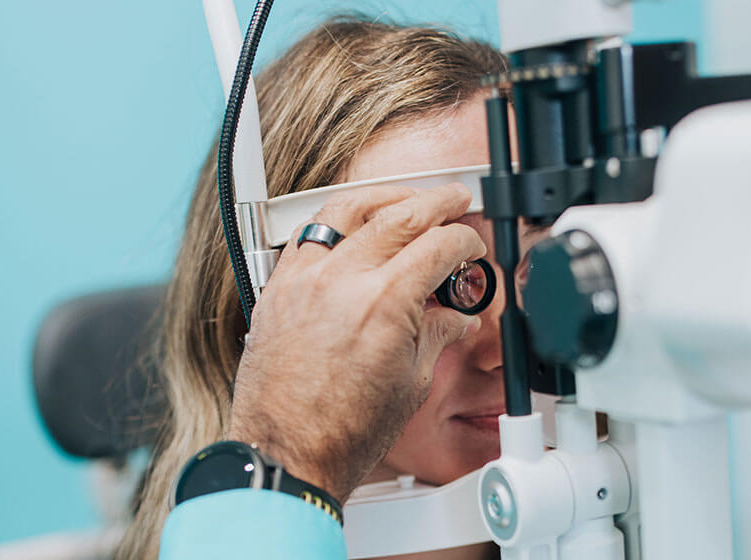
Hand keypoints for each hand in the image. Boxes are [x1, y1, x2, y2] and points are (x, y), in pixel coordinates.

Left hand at [227, 183, 485, 502]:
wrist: (287, 453)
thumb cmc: (343, 432)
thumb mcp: (411, 382)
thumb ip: (436, 336)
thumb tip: (453, 320)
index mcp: (386, 302)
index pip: (439, 246)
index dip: (465, 241)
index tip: (471, 246)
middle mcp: (342, 280)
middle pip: (400, 214)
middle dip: (436, 202)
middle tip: (454, 200)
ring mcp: (305, 279)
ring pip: (347, 208)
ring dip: (384, 197)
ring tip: (404, 199)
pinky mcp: (279, 288)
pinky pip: (308, 234)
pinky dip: (335, 221)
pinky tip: (350, 226)